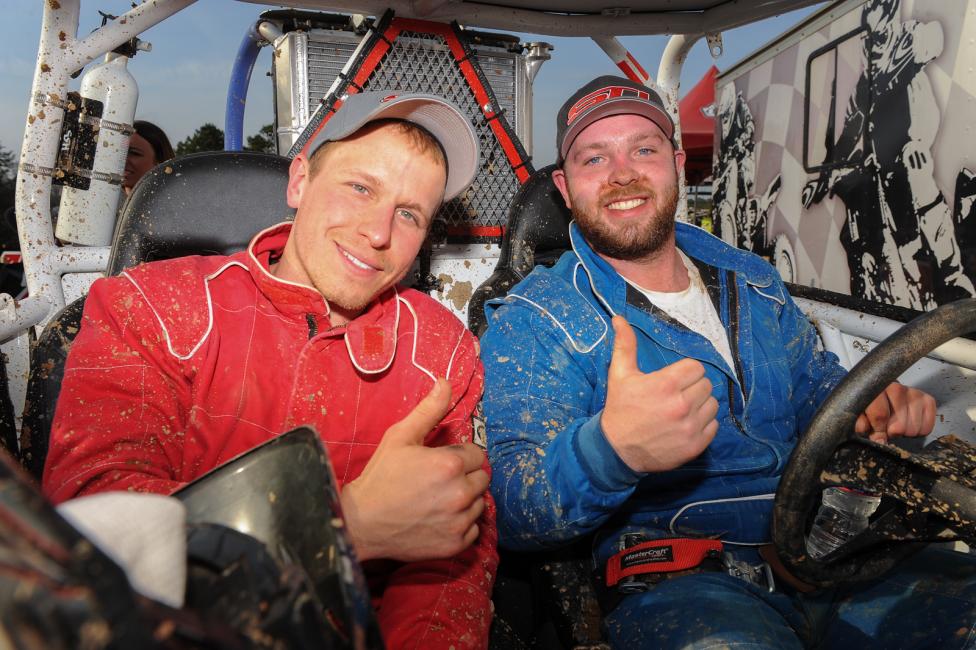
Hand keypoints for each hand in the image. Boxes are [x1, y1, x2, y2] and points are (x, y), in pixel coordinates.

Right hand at [340, 379, 488, 561]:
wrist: (361, 522)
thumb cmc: (380, 477)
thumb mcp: (400, 436)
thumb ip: (429, 410)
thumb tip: (446, 382)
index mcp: (451, 465)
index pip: (477, 454)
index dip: (460, 455)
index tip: (441, 461)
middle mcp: (460, 494)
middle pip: (482, 478)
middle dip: (466, 476)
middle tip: (440, 480)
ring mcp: (459, 521)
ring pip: (480, 503)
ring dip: (466, 500)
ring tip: (438, 500)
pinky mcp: (455, 544)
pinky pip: (473, 529)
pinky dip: (461, 524)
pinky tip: (440, 519)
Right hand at [601, 316, 719, 472]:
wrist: (616, 449)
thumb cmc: (620, 408)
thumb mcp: (620, 374)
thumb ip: (625, 345)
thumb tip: (619, 318)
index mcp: (666, 384)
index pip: (696, 368)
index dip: (685, 372)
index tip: (673, 380)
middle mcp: (681, 405)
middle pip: (706, 385)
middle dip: (693, 387)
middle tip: (676, 395)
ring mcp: (690, 427)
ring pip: (713, 405)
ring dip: (700, 405)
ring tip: (682, 409)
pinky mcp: (695, 445)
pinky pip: (714, 426)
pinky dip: (703, 424)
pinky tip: (686, 425)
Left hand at [855, 382, 935, 443]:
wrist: (881, 394)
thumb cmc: (869, 405)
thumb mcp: (858, 414)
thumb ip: (861, 425)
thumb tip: (877, 438)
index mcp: (875, 389)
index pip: (881, 415)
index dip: (879, 432)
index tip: (877, 438)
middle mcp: (897, 387)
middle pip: (900, 426)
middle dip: (891, 432)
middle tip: (886, 428)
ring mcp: (914, 393)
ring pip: (913, 428)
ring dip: (904, 433)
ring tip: (896, 425)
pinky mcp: (928, 399)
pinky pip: (926, 428)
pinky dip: (918, 432)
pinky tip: (908, 424)